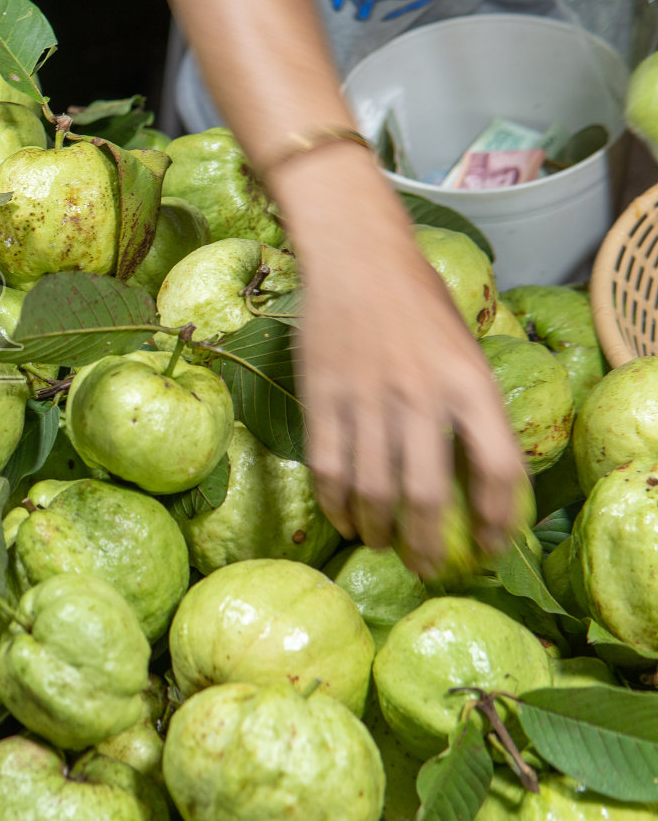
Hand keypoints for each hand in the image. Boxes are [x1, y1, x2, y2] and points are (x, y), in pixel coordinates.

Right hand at [271, 145, 527, 575]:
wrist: (355, 254)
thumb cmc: (417, 299)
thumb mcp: (466, 346)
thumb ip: (473, 406)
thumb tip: (478, 475)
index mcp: (470, 382)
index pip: (497, 469)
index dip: (498, 519)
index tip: (490, 546)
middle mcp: (422, 395)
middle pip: (428, 494)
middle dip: (428, 544)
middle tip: (426, 566)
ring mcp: (367, 396)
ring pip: (372, 488)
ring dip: (377, 528)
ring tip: (380, 543)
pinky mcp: (321, 395)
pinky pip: (327, 465)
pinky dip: (334, 501)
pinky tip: (342, 517)